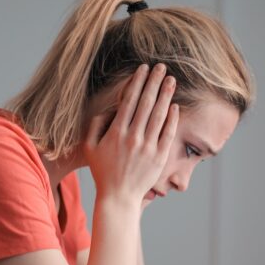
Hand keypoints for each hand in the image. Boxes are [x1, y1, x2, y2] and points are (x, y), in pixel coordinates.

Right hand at [84, 63, 178, 206]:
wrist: (118, 197)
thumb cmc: (102, 171)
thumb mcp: (89, 147)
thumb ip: (95, 125)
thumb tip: (108, 109)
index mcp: (116, 132)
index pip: (129, 101)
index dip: (137, 82)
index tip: (144, 69)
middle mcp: (133, 137)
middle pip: (146, 103)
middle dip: (154, 82)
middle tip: (162, 67)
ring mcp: (147, 147)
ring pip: (159, 115)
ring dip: (166, 95)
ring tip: (171, 80)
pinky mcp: (159, 157)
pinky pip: (168, 134)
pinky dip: (172, 119)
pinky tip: (175, 106)